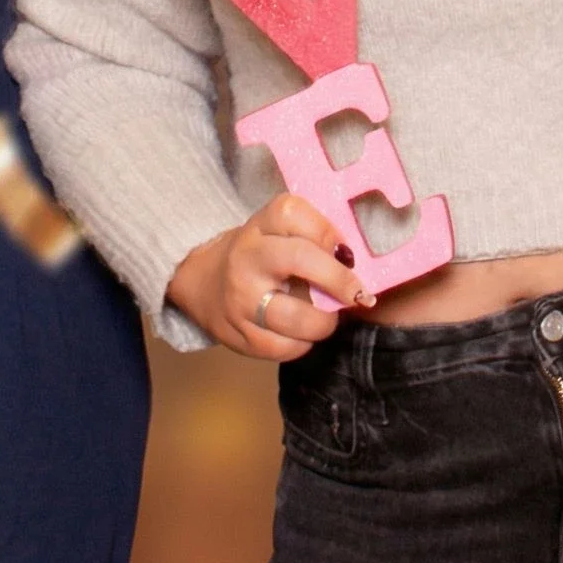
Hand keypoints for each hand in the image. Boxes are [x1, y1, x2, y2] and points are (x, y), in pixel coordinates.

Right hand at [166, 194, 375, 359]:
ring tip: (332, 317)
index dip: (329, 232)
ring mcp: (241, 300)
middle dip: (339, 279)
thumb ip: (313, 235)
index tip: (349, 253)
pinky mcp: (239, 337)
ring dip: (325, 321)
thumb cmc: (258, 253)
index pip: (294, 214)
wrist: (202, 284)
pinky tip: (306, 334)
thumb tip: (354, 260)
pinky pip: (283, 348)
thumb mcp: (277, 230)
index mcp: (260, 224)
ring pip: (295, 316)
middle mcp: (247, 258)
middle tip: (360, 294)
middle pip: (300, 258)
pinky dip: (304, 343)